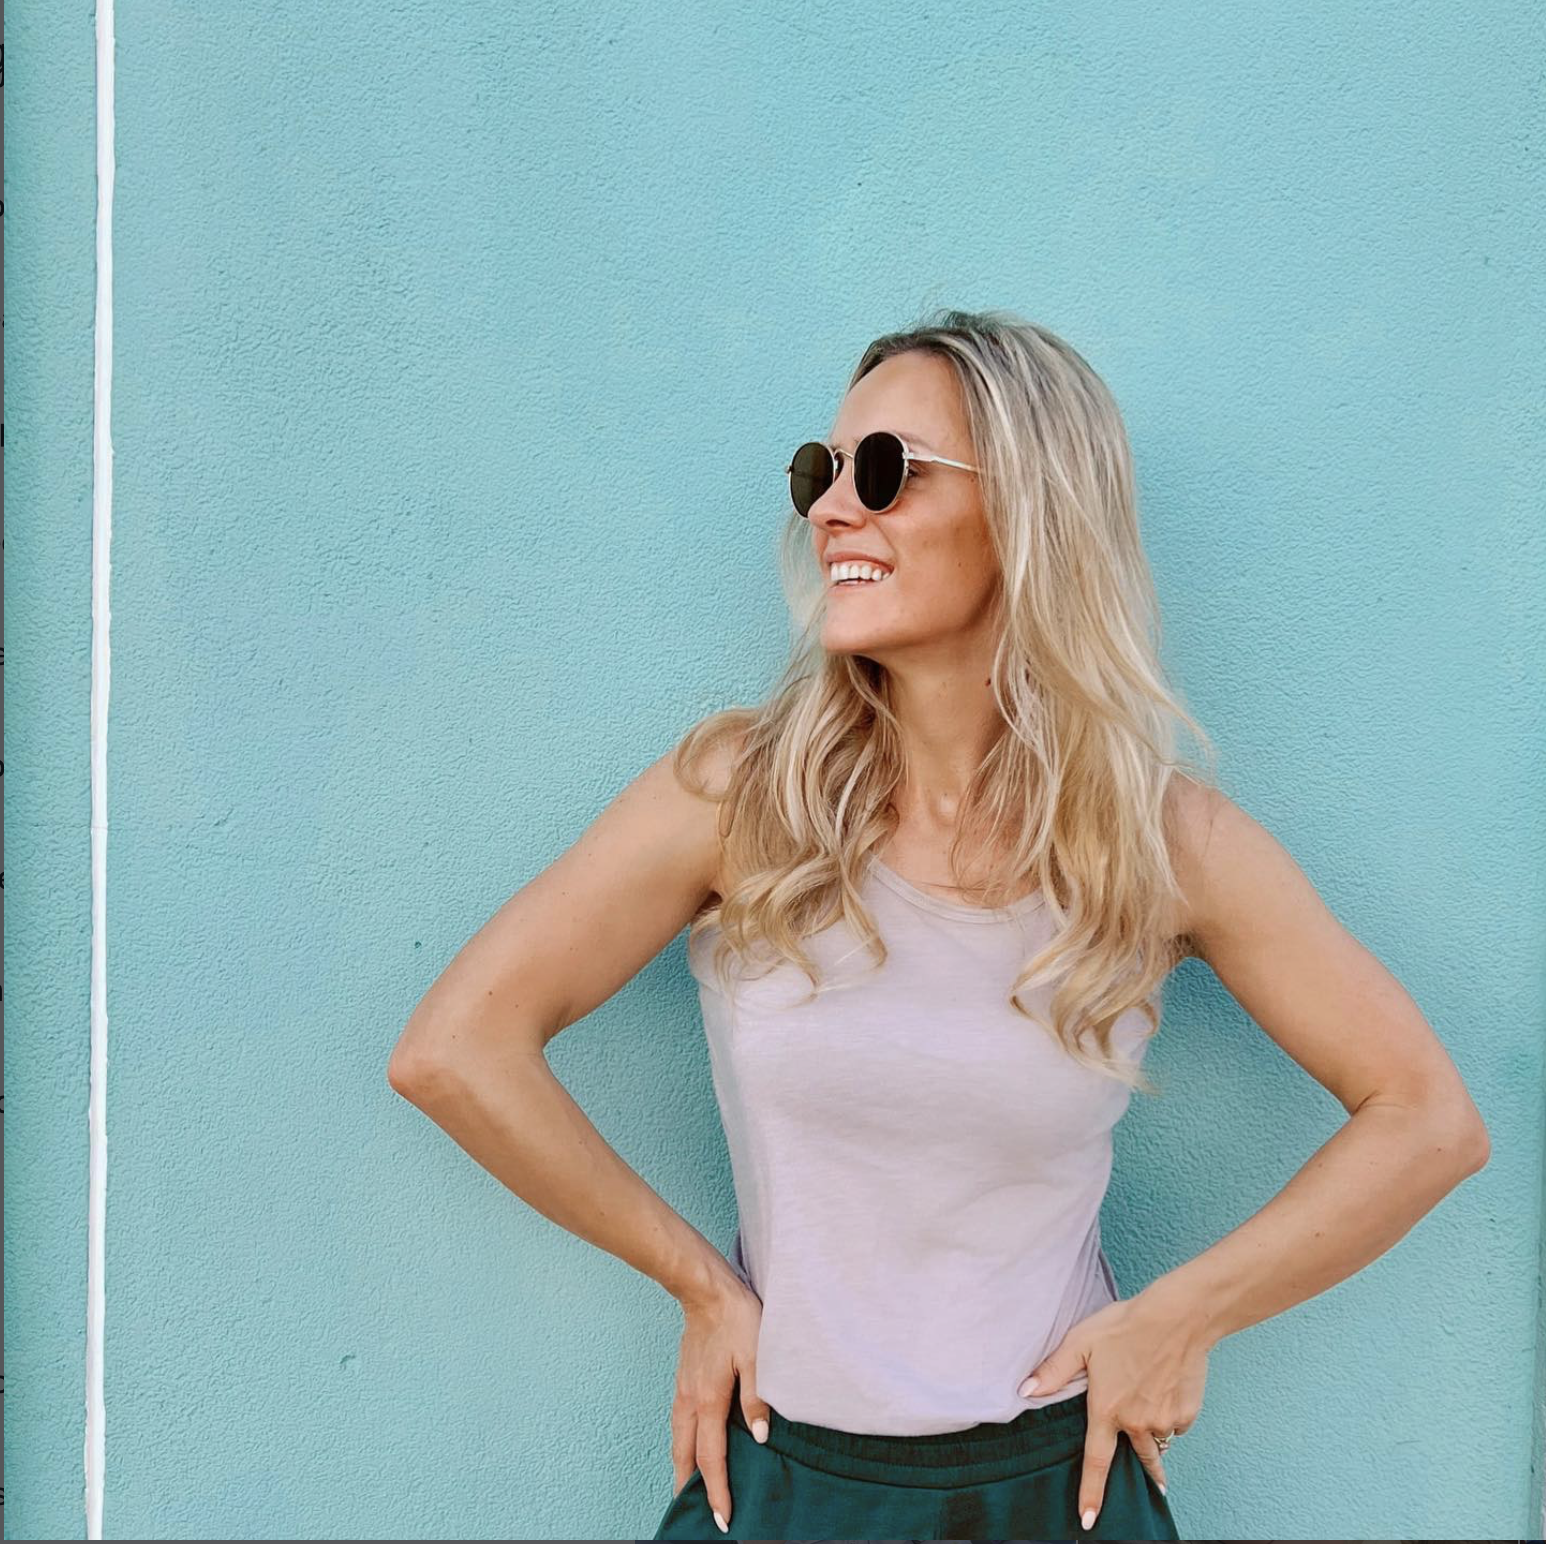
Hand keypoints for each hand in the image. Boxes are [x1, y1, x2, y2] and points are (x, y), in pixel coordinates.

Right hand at [670, 1275, 771, 1534]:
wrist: (705, 1289)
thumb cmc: (735, 1318)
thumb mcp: (757, 1355)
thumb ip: (757, 1398)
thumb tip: (761, 1437)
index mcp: (708, 1401)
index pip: (711, 1459)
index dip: (717, 1492)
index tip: (723, 1520)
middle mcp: (690, 1401)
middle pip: (686, 1457)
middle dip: (691, 1489)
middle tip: (698, 1514)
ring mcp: (683, 1390)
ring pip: (679, 1441)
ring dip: (684, 1468)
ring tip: (691, 1489)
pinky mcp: (684, 1379)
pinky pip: (680, 1423)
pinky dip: (683, 1445)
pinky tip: (691, 1444)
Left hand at [1019, 1289, 1210, 1532]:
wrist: (1177, 1318)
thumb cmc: (1125, 1325)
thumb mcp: (1081, 1341)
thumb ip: (1054, 1370)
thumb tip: (1025, 1391)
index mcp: (1107, 1409)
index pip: (1096, 1462)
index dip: (1091, 1493)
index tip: (1089, 1521)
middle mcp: (1136, 1423)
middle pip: (1136, 1458)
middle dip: (1140, 1469)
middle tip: (1147, 1476)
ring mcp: (1164, 1421)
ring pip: (1156, 1440)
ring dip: (1152, 1434)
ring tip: (1150, 1406)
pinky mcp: (1187, 1414)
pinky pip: (1176, 1426)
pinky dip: (1169, 1415)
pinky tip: (1166, 1389)